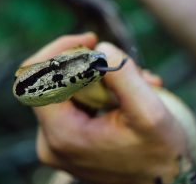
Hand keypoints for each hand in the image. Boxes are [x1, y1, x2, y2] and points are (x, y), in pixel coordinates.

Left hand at [23, 33, 188, 183]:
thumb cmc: (160, 155)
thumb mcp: (150, 113)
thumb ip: (124, 76)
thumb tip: (101, 48)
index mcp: (63, 134)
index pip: (36, 79)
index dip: (58, 52)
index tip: (90, 41)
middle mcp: (52, 140)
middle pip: (53, 82)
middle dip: (90, 64)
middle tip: (127, 66)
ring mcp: (60, 141)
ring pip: (69, 90)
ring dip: (102, 78)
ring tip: (141, 82)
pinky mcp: (70, 139)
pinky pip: (77, 103)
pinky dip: (102, 91)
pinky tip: (131, 94)